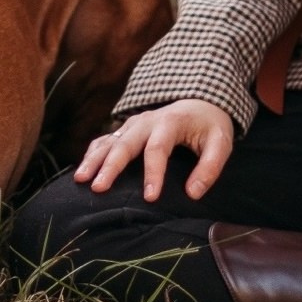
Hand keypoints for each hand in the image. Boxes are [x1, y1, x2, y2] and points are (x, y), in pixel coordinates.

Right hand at [74, 99, 233, 202]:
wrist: (200, 103)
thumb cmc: (209, 127)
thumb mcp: (221, 143)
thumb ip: (210, 167)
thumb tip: (193, 193)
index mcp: (170, 122)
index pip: (158, 148)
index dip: (153, 173)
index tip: (150, 198)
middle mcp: (147, 121)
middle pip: (125, 143)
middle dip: (111, 166)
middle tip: (98, 188)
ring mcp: (133, 124)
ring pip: (109, 140)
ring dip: (94, 159)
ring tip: (80, 180)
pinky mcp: (126, 130)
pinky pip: (105, 140)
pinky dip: (92, 154)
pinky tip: (82, 171)